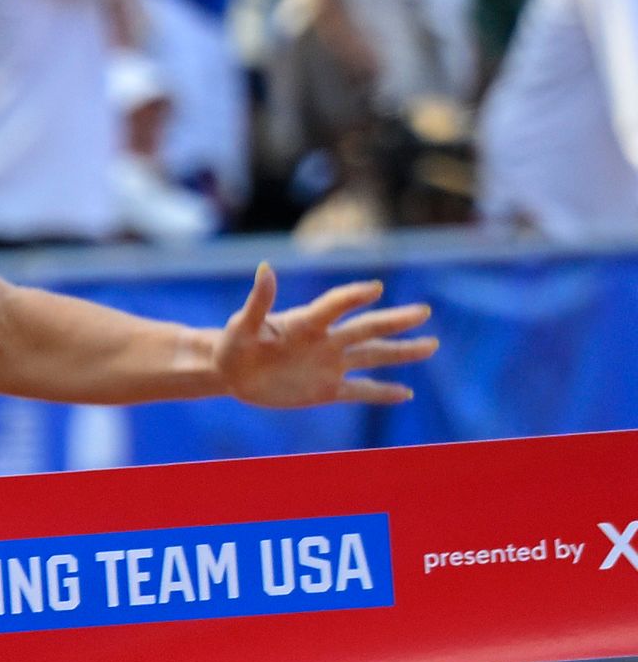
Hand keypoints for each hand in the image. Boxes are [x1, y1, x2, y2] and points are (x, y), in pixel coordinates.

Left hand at [210, 265, 435, 407]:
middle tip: (423, 311)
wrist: (230, 372)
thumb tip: (266, 268)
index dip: (353, 296)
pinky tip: (407, 393)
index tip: (375, 289)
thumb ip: (258, 302)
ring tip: (431, 345)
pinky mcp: (325, 390)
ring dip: (401, 352)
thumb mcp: (240, 326)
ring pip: (372, 356)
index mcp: (305, 322)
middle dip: (394, 321)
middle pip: (365, 329)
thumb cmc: (234, 344)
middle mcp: (325, 340)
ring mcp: (329, 365)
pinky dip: (381, 393)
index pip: (334, 306)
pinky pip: (359, 391)